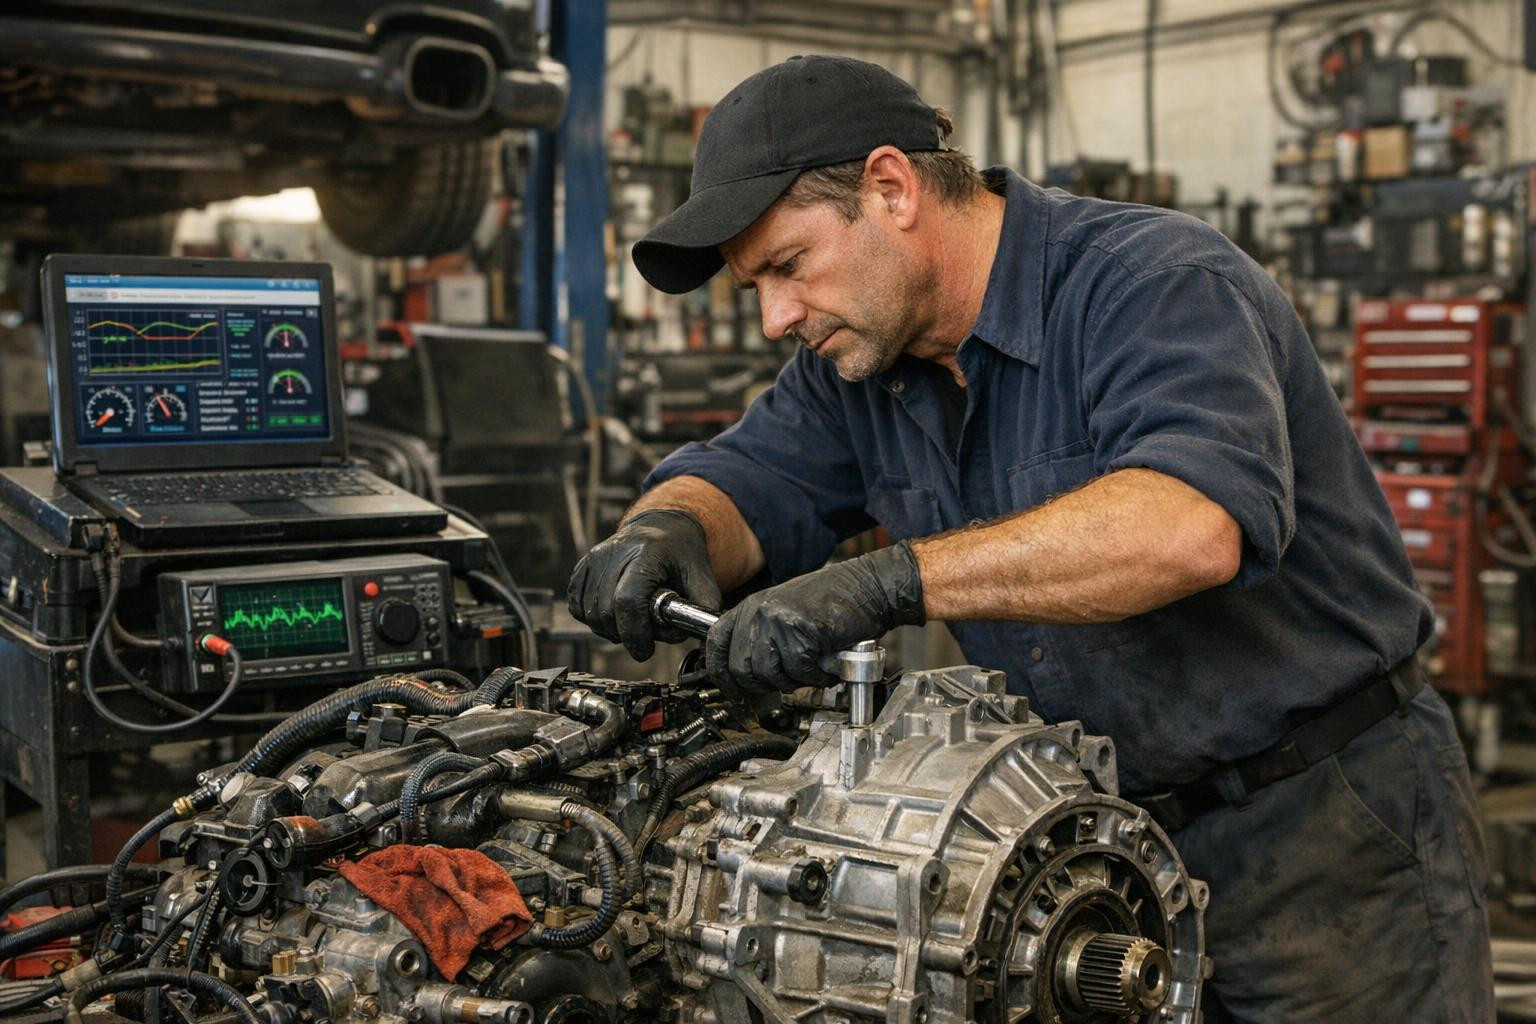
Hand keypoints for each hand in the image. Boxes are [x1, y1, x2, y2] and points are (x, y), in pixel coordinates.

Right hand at [568, 509, 721, 659]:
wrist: (660, 527)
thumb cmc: (681, 552)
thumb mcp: (702, 574)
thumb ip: (703, 604)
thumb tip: (697, 634)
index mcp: (646, 554)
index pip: (628, 600)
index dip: (635, 632)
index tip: (645, 651)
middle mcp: (614, 553)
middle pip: (607, 611)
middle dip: (626, 634)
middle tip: (646, 634)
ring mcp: (594, 559)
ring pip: (590, 613)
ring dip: (610, 629)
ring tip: (632, 623)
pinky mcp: (583, 566)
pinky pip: (577, 605)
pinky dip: (592, 619)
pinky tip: (613, 615)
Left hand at [705, 541, 923, 692]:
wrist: (868, 587)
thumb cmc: (833, 603)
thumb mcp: (786, 613)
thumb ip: (762, 637)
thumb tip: (745, 675)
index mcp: (751, 607)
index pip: (716, 644)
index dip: (720, 674)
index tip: (731, 691)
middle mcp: (759, 612)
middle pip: (742, 669)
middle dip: (765, 685)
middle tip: (789, 680)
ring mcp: (778, 621)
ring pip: (770, 674)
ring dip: (795, 680)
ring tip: (812, 667)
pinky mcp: (801, 631)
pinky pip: (800, 671)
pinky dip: (816, 676)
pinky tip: (826, 663)